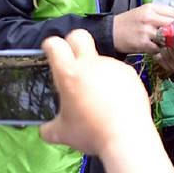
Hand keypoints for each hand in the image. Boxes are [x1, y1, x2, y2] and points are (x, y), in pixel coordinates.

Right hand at [40, 30, 154, 155]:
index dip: (51, 45)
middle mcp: (91, 64)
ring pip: (100, 59)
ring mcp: (113, 66)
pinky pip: (117, 71)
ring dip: (95, 71)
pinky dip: (113, 81)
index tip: (50, 51)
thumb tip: (44, 129)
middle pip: (79, 35)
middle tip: (72, 59)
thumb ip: (49, 127)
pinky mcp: (130, 73)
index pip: (55, 44)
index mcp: (69, 74)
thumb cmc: (91, 133)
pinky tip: (116, 100)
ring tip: (99, 97)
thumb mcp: (62, 134)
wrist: (127, 136)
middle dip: (72, 42)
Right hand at [113, 4, 173, 53]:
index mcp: (151, 8)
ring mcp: (146, 30)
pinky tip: (153, 48)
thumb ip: (160, 14)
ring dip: (168, 42)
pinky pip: (158, 49)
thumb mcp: (144, 12)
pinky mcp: (142, 43)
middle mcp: (149, 17)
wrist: (110, 32)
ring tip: (164, 43)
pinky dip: (158, 50)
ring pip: (167, 37)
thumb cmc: (129, 22)